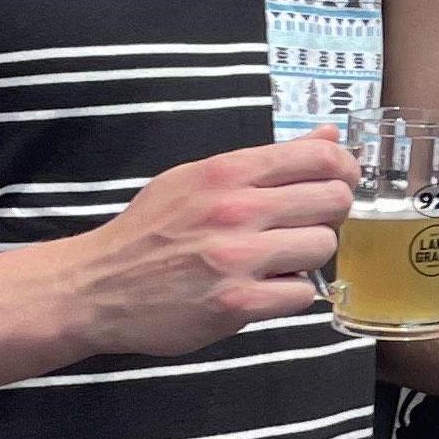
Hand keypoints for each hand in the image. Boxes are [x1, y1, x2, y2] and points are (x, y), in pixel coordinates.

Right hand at [63, 133, 360, 357]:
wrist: (93, 287)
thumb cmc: (150, 231)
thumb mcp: (198, 178)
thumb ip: (267, 159)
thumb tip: (329, 136)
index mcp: (227, 172)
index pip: (320, 157)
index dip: (344, 170)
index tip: (339, 184)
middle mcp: (235, 209)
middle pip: (334, 200)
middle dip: (330, 215)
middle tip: (305, 227)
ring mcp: (237, 258)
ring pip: (323, 247)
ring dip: (308, 257)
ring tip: (276, 261)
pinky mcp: (237, 303)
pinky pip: (303, 293)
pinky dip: (290, 294)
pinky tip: (263, 289)